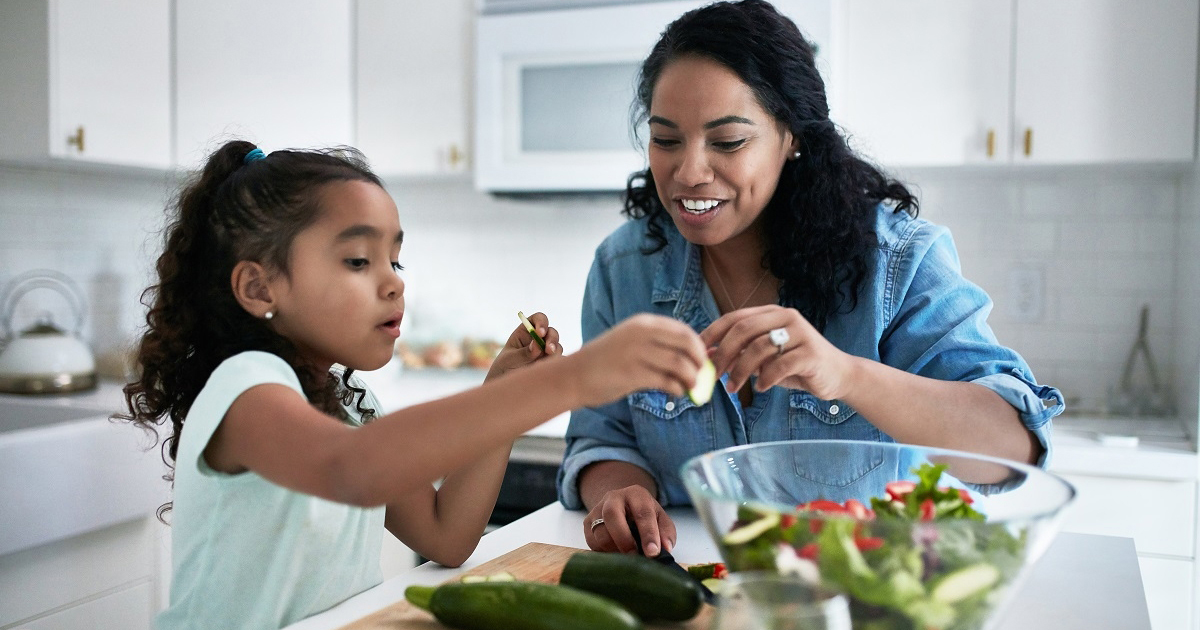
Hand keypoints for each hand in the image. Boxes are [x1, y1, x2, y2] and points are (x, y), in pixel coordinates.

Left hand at [485, 311, 560, 381]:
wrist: (506, 384)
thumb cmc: (504, 367)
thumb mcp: (510, 359)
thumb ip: (524, 353)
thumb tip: (537, 346)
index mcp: (526, 331)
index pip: (538, 319)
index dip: (541, 322)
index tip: (540, 333)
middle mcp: (539, 339)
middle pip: (552, 332)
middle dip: (552, 340)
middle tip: (548, 350)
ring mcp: (546, 351)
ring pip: (557, 347)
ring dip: (554, 353)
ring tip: (543, 363)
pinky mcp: (550, 363)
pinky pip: (559, 362)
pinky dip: (556, 364)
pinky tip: (546, 371)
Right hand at [568, 313, 707, 407]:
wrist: (574, 375)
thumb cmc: (605, 361)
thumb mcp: (630, 342)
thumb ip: (656, 345)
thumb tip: (691, 357)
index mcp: (643, 323)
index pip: (683, 330)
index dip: (698, 346)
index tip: (702, 360)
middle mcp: (642, 334)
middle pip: (687, 343)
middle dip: (700, 361)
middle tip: (701, 375)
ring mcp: (637, 353)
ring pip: (680, 364)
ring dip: (691, 378)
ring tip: (690, 388)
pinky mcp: (632, 374)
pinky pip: (667, 381)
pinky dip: (678, 389)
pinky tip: (676, 393)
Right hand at [583, 484, 675, 555]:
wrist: (623, 506)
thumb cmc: (644, 515)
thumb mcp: (660, 520)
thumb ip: (666, 533)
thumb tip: (665, 549)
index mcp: (636, 494)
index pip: (642, 512)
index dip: (648, 534)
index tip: (653, 553)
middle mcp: (614, 497)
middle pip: (612, 515)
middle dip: (624, 539)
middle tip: (634, 556)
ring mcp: (597, 509)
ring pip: (600, 532)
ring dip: (613, 549)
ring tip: (626, 558)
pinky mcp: (587, 522)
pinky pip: (591, 541)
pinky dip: (603, 552)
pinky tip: (615, 553)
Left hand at [701, 305, 857, 399]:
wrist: (837, 375)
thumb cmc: (795, 366)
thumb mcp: (764, 359)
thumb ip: (740, 354)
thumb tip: (707, 356)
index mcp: (772, 313)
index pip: (735, 317)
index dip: (713, 333)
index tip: (698, 351)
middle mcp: (786, 317)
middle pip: (744, 330)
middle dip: (723, 353)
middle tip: (712, 374)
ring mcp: (801, 333)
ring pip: (759, 348)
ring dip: (740, 371)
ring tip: (733, 388)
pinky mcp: (811, 353)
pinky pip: (779, 366)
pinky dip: (765, 379)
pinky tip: (760, 388)